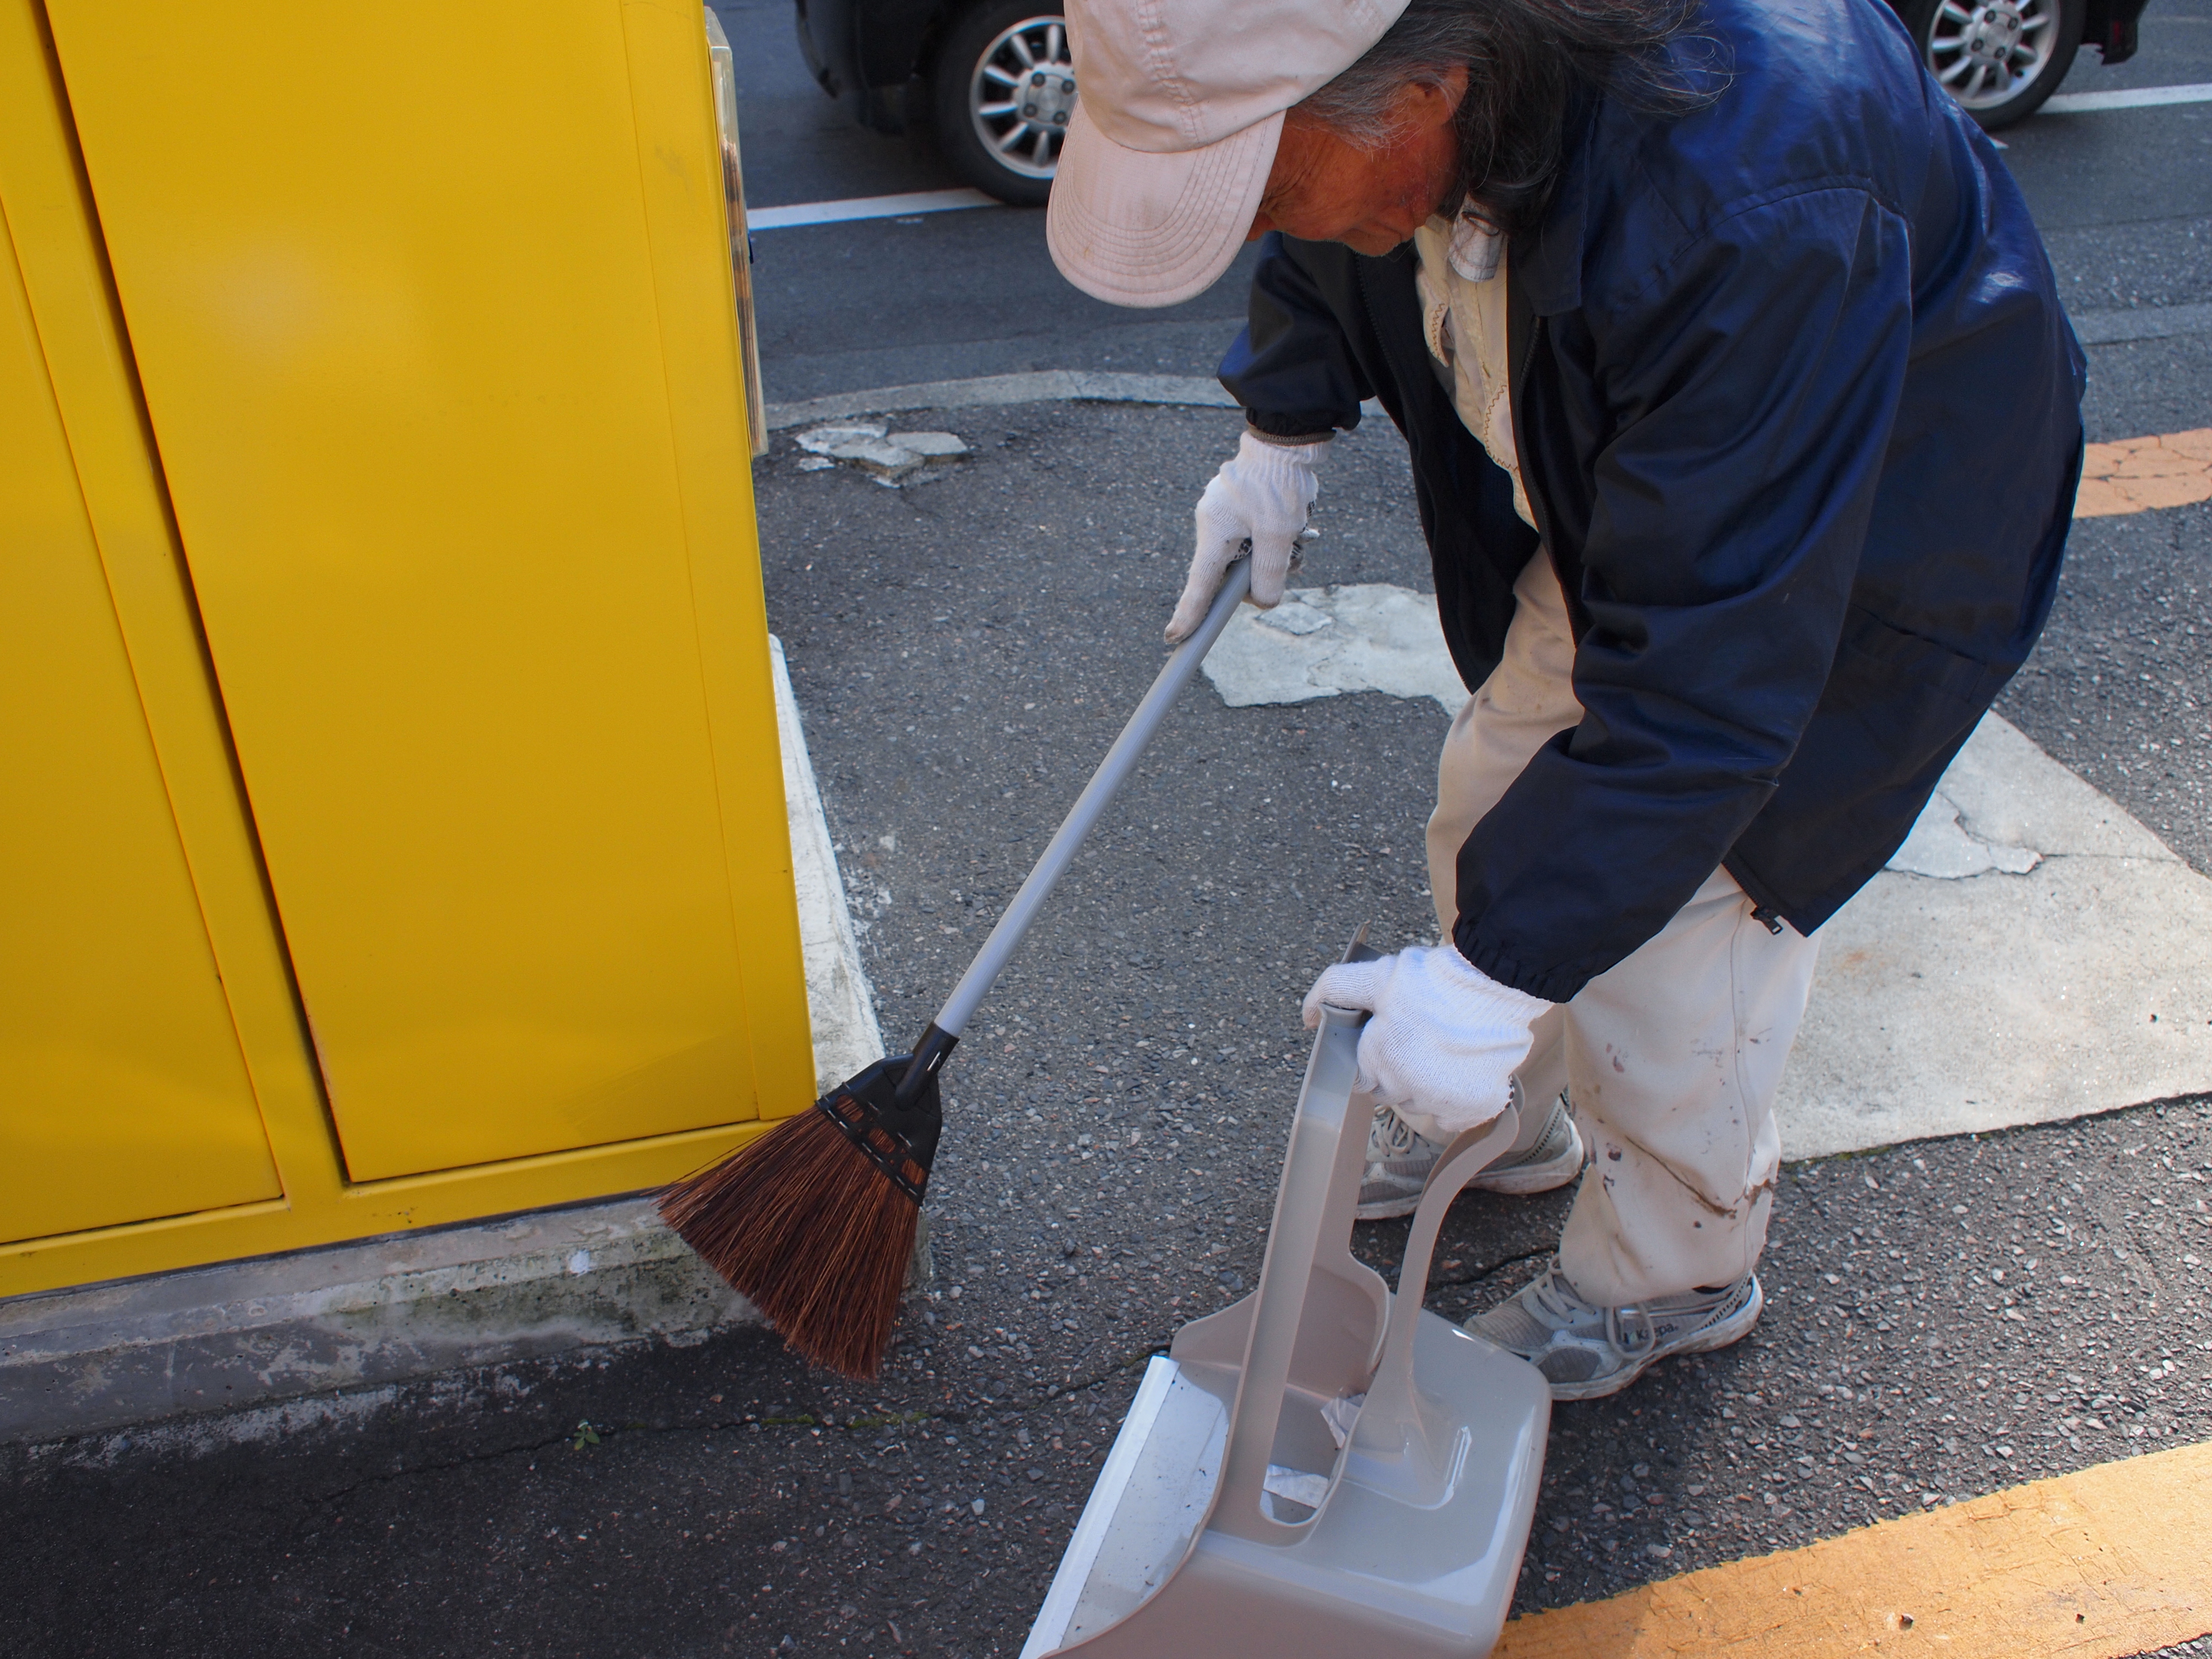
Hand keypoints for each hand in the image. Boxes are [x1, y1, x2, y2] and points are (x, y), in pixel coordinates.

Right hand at [1166, 431, 1330, 641]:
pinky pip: (1251, 535)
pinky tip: (1294, 524)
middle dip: (1259, 573)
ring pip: (1245, 553)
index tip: (1176, 637)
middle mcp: (1212, 523)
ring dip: (1272, 553)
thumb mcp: (1280, 534)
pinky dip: (1271, 538)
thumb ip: (1269, 573)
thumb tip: (1262, 602)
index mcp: (1214, 531)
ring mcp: (1223, 513)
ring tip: (1298, 533)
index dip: (1189, 614)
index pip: (1200, 583)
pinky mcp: (1237, 506)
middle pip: (1229, 570)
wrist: (1286, 440)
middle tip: (1289, 560)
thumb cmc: (1280, 483)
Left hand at [1302, 945, 1550, 1138]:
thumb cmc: (1432, 979)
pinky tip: (1461, 1075)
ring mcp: (1440, 1100)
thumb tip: (1308, 1016)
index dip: (1379, 1058)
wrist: (1491, 983)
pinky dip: (1457, 1104)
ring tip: (1445, 1053)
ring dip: (1429, 1087)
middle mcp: (1405, 1088)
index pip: (1366, 1077)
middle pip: (1394, 1093)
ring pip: (1423, 1105)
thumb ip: (1335, 990)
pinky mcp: (1474, 1107)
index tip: (1395, 1040)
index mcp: (1377, 1060)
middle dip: (1402, 1072)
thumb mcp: (1374, 976)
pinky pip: (1454, 1119)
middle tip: (1422, 1042)